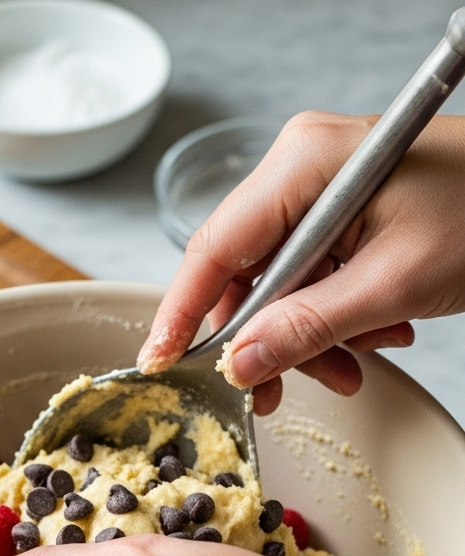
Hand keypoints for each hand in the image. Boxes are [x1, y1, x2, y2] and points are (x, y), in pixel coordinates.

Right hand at [137, 112, 464, 414]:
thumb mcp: (393, 284)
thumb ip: (308, 327)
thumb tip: (242, 364)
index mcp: (303, 162)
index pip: (214, 247)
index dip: (184, 312)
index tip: (161, 361)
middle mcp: (300, 165)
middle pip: (243, 270)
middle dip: (267, 337)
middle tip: (277, 392)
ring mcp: (320, 185)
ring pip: (278, 280)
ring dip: (308, 333)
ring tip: (356, 363)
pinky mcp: (342, 206)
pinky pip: (311, 272)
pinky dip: (334, 314)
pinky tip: (375, 332)